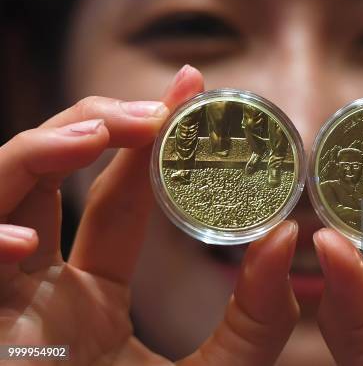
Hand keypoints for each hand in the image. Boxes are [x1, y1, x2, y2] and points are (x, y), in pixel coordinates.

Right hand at [0, 65, 298, 364]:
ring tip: (104, 135)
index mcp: (89, 292)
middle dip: (100, 125)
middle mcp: (38, 284)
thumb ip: (261, 316)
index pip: (117, 195)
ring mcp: (0, 295)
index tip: (193, 90)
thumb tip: (289, 238)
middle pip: (54, 171)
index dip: (149, 139)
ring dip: (44, 153)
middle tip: (160, 107)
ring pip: (0, 191)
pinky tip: (24, 244)